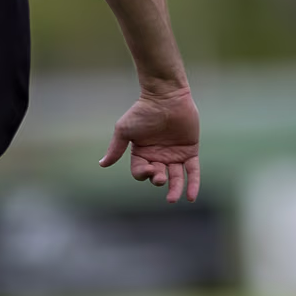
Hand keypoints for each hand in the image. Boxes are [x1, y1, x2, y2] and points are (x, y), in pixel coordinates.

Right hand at [102, 86, 200, 202]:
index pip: (140, 172)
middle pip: (157, 177)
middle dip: (158, 180)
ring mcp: (175, 155)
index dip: (143, 174)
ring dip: (175, 189)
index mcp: (142, 153)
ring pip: (175, 177)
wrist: (166, 96)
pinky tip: (191, 197)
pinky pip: (192, 171)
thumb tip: (102, 164)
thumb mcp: (124, 130)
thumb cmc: (143, 111)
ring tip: (172, 198)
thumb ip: (116, 148)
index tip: (149, 168)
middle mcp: (158, 157)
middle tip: (161, 179)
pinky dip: (193, 183)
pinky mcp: (190, 151)